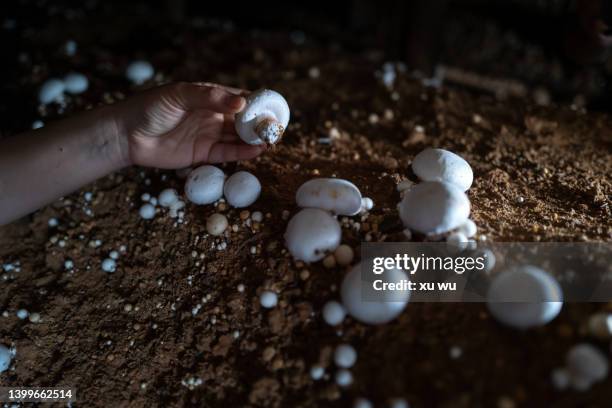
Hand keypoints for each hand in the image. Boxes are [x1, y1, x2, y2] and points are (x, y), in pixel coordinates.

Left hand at [116, 82, 264, 167]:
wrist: (127, 135)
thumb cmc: (150, 108)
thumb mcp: (179, 96)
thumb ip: (209, 98)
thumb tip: (241, 102)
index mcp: (208, 97)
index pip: (239, 97)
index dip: (257, 102)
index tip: (273, 106)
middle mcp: (212, 116)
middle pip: (243, 120)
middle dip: (260, 123)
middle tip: (276, 127)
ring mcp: (209, 135)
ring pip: (238, 138)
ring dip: (255, 140)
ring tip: (271, 140)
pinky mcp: (203, 154)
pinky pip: (228, 153)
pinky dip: (243, 153)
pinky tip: (257, 151)